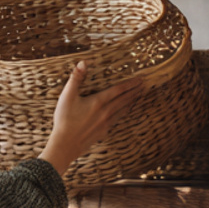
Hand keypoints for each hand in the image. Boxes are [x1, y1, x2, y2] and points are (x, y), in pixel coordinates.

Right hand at [38, 61, 144, 176]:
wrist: (65, 145)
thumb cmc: (64, 120)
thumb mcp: (67, 96)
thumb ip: (76, 78)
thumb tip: (83, 62)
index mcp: (98, 102)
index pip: (118, 90)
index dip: (130, 84)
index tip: (140, 79)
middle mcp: (105, 112)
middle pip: (124, 100)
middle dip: (134, 92)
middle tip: (143, 85)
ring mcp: (105, 123)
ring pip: (122, 110)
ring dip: (131, 102)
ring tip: (138, 96)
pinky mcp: (103, 132)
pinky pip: (117, 120)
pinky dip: (123, 113)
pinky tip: (124, 112)